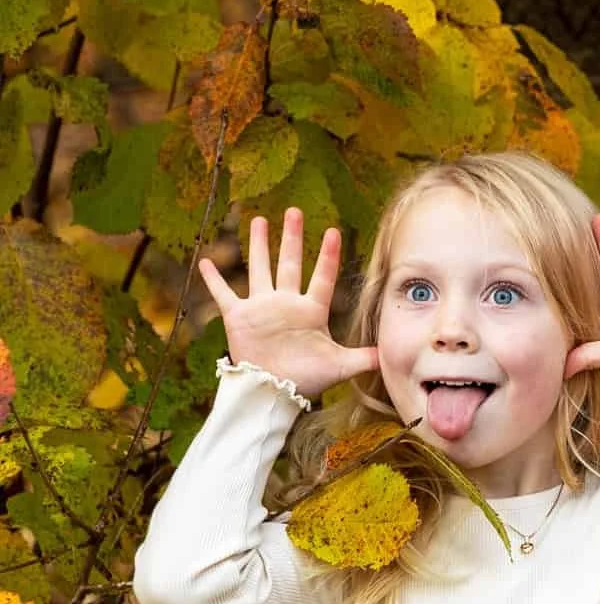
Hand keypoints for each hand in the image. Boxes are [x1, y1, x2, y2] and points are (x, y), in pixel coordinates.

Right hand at [199, 208, 377, 400]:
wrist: (274, 392)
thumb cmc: (307, 379)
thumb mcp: (340, 365)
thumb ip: (364, 357)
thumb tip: (390, 354)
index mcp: (312, 311)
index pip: (323, 277)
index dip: (328, 255)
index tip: (334, 231)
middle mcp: (287, 303)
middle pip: (290, 263)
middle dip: (292, 237)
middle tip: (294, 211)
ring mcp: (262, 307)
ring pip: (260, 268)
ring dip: (258, 245)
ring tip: (258, 219)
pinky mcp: (239, 317)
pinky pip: (224, 294)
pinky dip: (214, 279)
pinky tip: (205, 261)